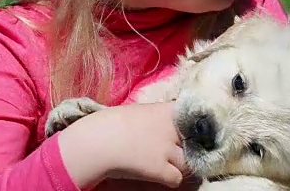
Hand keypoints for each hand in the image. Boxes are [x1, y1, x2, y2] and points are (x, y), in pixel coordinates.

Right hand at [58, 102, 186, 188]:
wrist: (96, 141)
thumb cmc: (108, 123)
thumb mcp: (136, 111)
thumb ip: (153, 116)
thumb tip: (159, 123)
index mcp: (164, 110)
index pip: (193, 117)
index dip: (191, 127)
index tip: (187, 132)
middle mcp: (171, 129)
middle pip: (193, 142)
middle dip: (186, 147)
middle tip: (176, 152)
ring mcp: (167, 150)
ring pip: (188, 161)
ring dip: (180, 165)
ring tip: (167, 165)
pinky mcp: (160, 169)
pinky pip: (177, 178)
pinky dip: (170, 179)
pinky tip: (160, 176)